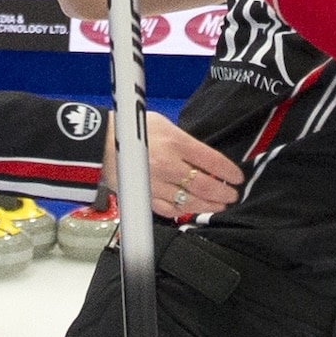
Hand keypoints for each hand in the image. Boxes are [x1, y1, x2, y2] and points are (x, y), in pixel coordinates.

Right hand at [102, 112, 243, 217]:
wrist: (98, 143)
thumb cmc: (129, 129)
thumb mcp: (162, 125)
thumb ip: (184, 141)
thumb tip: (204, 158)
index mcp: (176, 142)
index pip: (212, 161)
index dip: (229, 172)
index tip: (237, 177)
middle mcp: (168, 165)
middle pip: (206, 186)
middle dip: (223, 193)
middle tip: (232, 195)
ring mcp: (156, 183)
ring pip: (190, 202)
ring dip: (208, 206)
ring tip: (219, 206)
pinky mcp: (144, 197)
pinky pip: (169, 210)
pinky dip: (184, 212)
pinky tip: (192, 210)